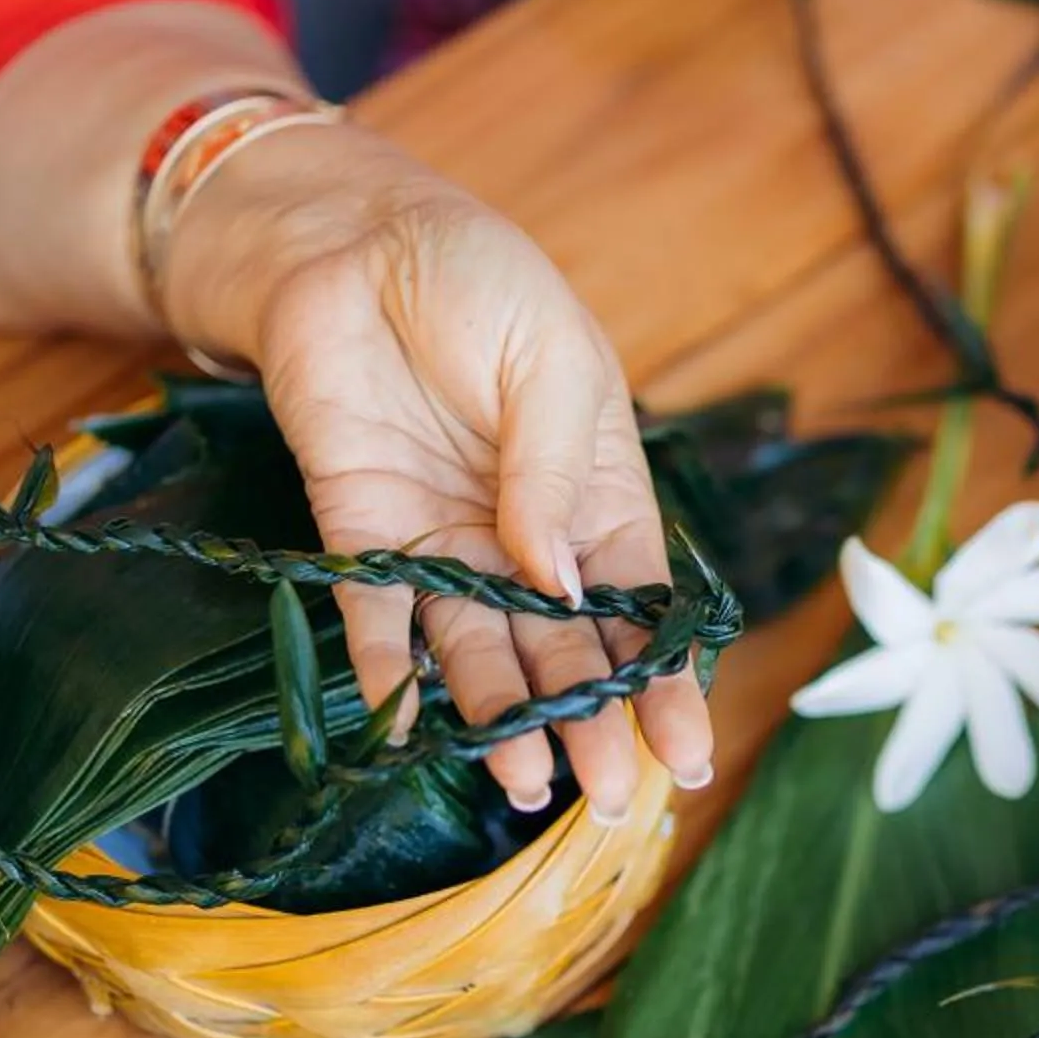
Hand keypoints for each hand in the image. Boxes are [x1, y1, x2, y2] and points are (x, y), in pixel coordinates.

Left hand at [158, 122, 716, 820]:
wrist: (351, 241)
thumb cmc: (475, 280)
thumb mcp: (548, 359)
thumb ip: (553, 471)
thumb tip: (560, 582)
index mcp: (596, 492)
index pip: (641, 605)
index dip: (664, 679)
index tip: (686, 753)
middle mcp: (525, 538)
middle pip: (566, 650)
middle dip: (592, 722)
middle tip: (610, 796)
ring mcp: (446, 544)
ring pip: (482, 654)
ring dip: (506, 720)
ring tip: (531, 787)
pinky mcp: (363, 537)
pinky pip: (377, 621)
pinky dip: (389, 678)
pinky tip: (408, 733)